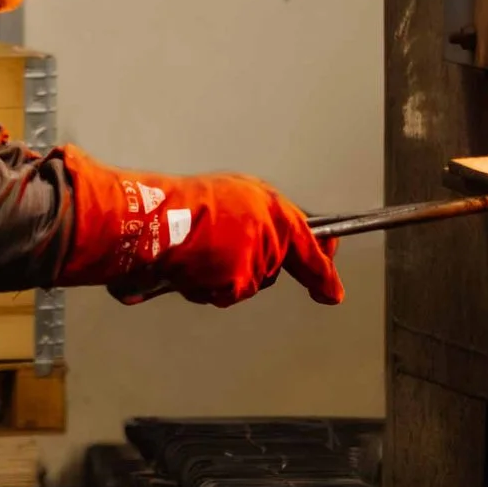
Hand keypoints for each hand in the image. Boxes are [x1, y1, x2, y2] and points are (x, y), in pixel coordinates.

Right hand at [61, 156, 342, 306]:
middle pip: (274, 267)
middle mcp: (272, 233)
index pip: (311, 243)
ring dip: (227, 274)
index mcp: (275, 207)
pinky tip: (193, 266)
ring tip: (200, 249)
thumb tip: (292, 241)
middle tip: (224, 247)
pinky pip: (227, 293)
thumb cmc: (187, 202)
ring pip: (249, 283)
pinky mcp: (237, 282)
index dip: (324, 268)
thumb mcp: (236, 193)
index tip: (332, 290)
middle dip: (254, 263)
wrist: (155, 217)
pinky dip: (210, 286)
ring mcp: (256, 260)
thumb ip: (266, 216)